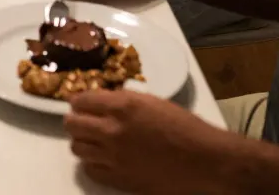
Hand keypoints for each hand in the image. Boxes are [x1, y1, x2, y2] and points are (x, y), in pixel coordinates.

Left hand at [66, 89, 227, 192]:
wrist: (205, 162)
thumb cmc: (186, 128)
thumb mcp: (153, 102)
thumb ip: (124, 100)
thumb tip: (105, 101)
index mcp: (122, 106)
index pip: (81, 100)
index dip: (80, 102)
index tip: (83, 105)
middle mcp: (112, 130)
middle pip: (72, 124)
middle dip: (76, 120)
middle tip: (84, 122)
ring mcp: (113, 157)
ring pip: (76, 147)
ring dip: (83, 142)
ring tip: (95, 142)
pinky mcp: (118, 179)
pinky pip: (89, 170)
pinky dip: (93, 164)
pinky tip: (104, 160)